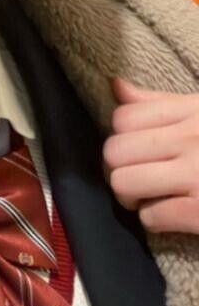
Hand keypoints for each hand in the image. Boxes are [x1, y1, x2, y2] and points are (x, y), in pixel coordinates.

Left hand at [102, 76, 198, 233]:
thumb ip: (161, 103)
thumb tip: (115, 85)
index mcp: (193, 112)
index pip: (123, 118)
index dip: (120, 138)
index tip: (136, 151)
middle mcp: (192, 139)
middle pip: (115, 151)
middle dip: (118, 169)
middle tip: (137, 178)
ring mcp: (197, 175)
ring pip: (123, 183)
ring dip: (131, 196)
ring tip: (149, 197)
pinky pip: (150, 216)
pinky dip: (155, 220)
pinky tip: (171, 214)